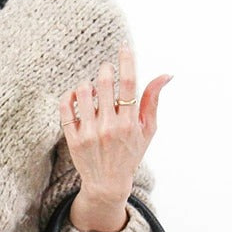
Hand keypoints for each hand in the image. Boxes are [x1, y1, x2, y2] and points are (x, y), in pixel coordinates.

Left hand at [59, 41, 171, 206]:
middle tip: (107, 71)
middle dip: (106, 70)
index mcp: (130, 123)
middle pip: (105, 84)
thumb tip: (165, 74)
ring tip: (93, 89)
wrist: (107, 184)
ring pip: (83, 92)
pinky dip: (70, 96)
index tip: (124, 46)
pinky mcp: (72, 138)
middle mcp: (109, 127)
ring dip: (88, 84)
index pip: (129, 84)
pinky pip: (65, 107)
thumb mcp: (147, 131)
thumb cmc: (130, 154)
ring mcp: (88, 133)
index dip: (127, 60)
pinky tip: (77, 97)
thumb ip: (153, 101)